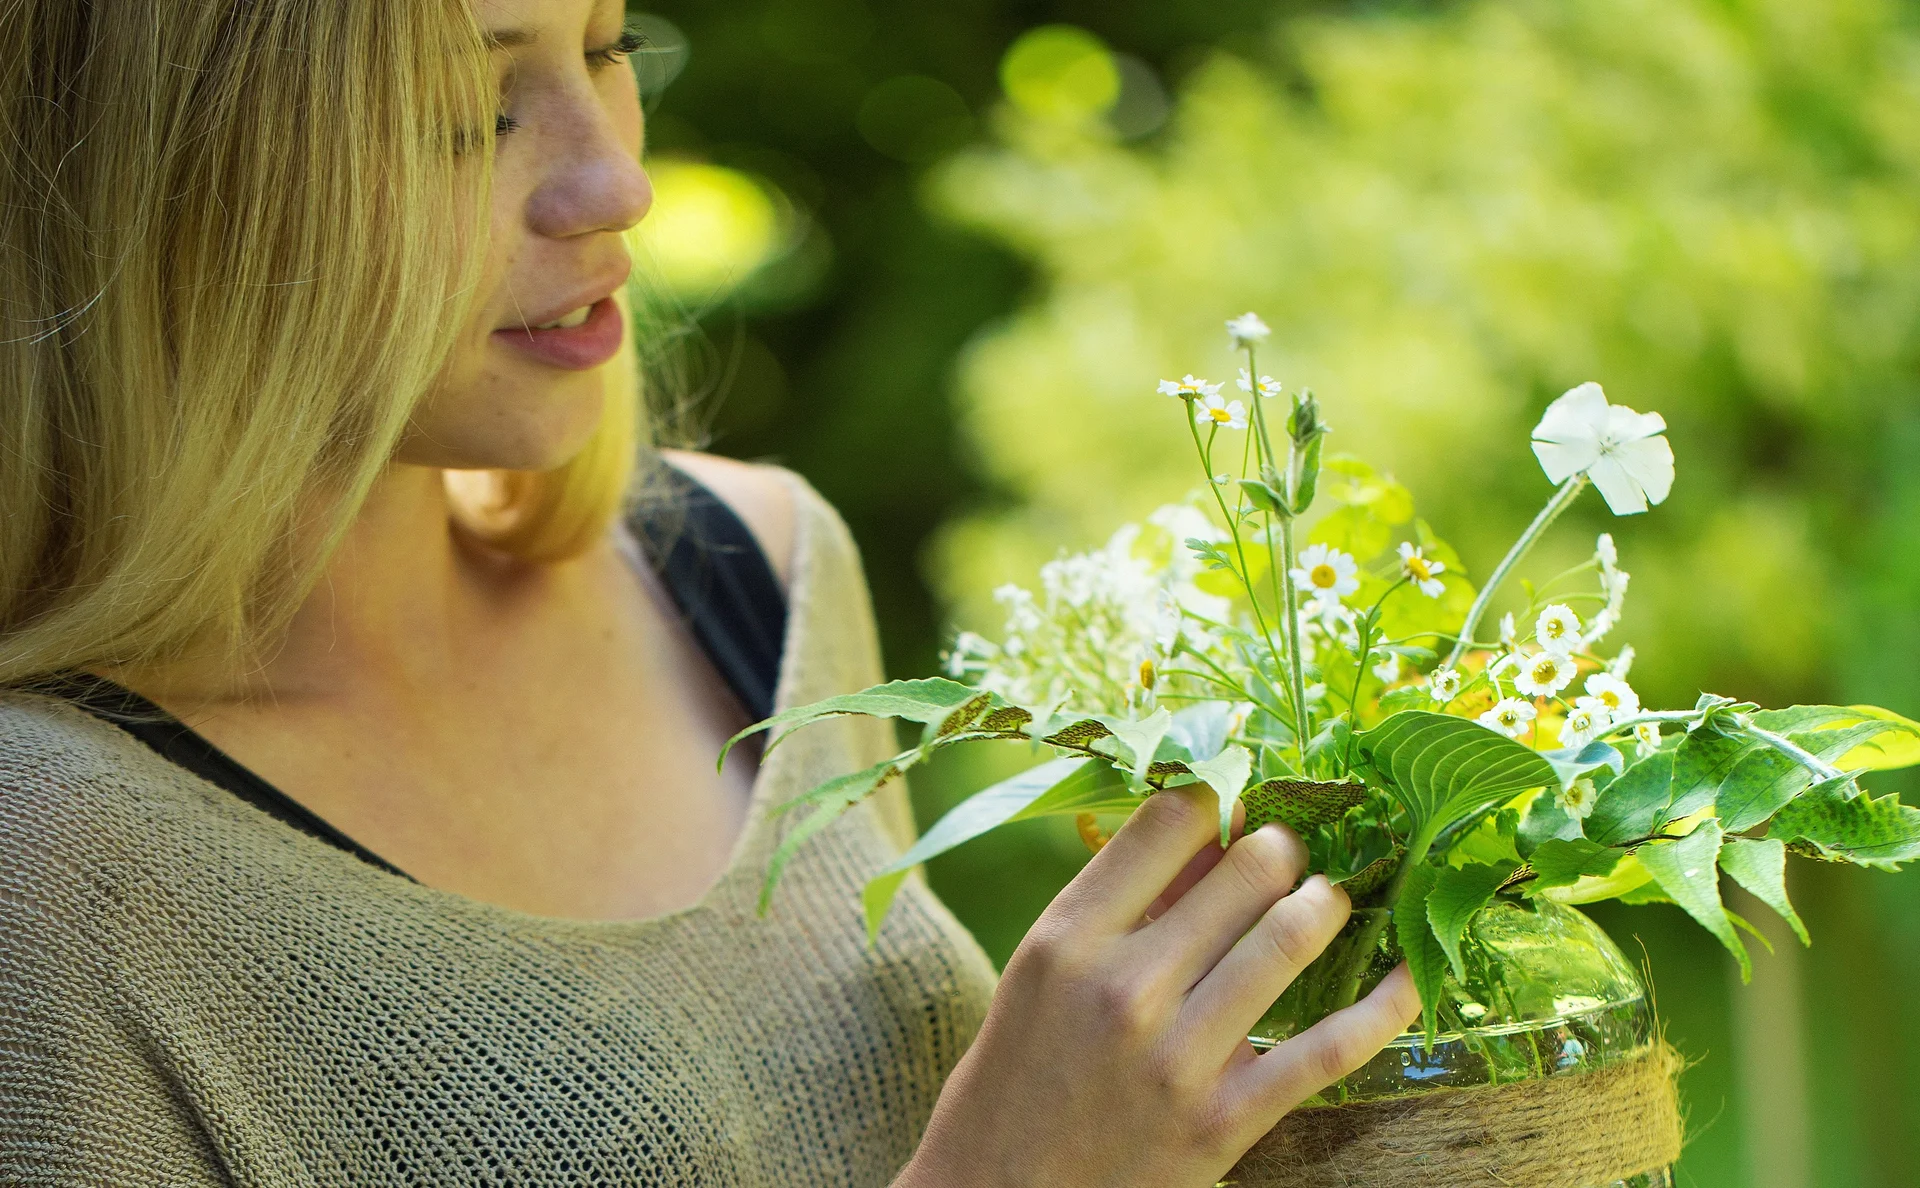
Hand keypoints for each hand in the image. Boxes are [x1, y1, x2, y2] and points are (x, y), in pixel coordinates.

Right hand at [897, 785, 1419, 1187]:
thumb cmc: (1021, 1068)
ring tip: (1324, 902)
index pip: (1170, 822)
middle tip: (1287, 855)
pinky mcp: (1226, 1119)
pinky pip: (1330, 1046)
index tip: (1236, 803)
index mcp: (1070, 937)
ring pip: (1292, 936)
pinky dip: (1383, 1004)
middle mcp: (1126, 986)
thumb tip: (1212, 827)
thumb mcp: (1043, 967)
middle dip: (1282, 849)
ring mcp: (1180, 1056)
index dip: (1220, 796)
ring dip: (1326, 904)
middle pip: (1248, 868)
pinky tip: (1407, 974)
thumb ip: (1123, 899)